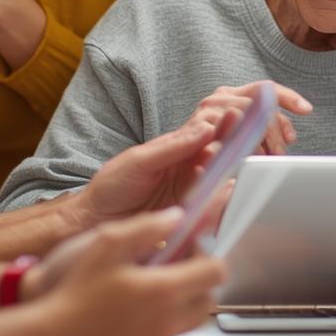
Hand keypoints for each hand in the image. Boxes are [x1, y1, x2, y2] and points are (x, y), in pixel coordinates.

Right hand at [32, 208, 226, 335]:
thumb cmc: (73, 293)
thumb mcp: (106, 244)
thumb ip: (146, 227)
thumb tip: (176, 217)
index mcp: (163, 290)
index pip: (215, 272)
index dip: (208, 256)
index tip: (191, 251)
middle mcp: (168, 323)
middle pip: (208, 300)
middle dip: (197, 283)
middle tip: (172, 272)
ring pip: (190, 324)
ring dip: (180, 307)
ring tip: (149, 295)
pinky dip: (158, 331)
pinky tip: (131, 320)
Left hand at [77, 115, 238, 228]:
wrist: (94, 221)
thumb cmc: (111, 187)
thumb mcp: (140, 160)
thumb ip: (173, 146)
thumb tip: (205, 129)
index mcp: (177, 148)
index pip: (209, 131)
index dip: (226, 122)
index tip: (238, 114)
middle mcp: (189, 168)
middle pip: (222, 152)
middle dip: (233, 141)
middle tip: (241, 134)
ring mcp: (192, 191)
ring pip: (221, 177)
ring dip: (225, 167)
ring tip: (221, 157)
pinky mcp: (190, 213)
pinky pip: (212, 203)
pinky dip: (218, 195)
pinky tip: (217, 187)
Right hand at [183, 81, 311, 152]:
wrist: (174, 174)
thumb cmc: (210, 156)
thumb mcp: (242, 142)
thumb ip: (263, 134)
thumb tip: (288, 139)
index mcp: (232, 96)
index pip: (266, 89)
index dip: (288, 97)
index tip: (307, 110)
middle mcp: (219, 99)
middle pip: (260, 101)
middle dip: (275, 127)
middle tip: (282, 150)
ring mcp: (207, 111)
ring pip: (247, 115)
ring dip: (260, 139)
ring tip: (264, 158)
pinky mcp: (197, 127)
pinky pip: (228, 133)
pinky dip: (241, 146)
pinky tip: (246, 158)